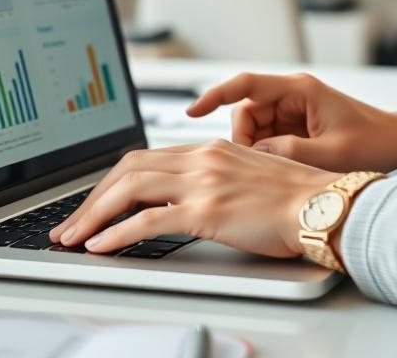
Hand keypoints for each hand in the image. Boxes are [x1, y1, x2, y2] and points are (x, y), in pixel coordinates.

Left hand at [49, 139, 339, 257]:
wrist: (326, 205)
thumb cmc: (298, 198)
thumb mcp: (250, 177)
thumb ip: (218, 180)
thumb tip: (191, 198)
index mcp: (211, 149)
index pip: (145, 157)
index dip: (112, 181)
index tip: (95, 202)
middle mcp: (202, 158)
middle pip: (127, 168)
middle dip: (91, 197)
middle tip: (70, 223)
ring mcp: (203, 182)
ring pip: (128, 189)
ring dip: (93, 215)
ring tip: (73, 237)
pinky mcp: (207, 210)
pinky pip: (147, 220)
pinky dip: (116, 234)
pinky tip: (100, 247)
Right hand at [186, 73, 396, 174]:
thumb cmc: (377, 144)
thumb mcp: (329, 153)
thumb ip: (286, 153)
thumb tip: (252, 155)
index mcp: (299, 90)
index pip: (245, 85)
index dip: (214, 95)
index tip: (192, 111)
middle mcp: (294, 95)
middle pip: (245, 111)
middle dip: (242, 139)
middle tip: (254, 166)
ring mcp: (296, 112)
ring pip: (255, 128)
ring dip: (256, 149)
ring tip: (274, 172)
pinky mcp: (300, 129)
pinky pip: (270, 138)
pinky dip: (268, 154)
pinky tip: (279, 171)